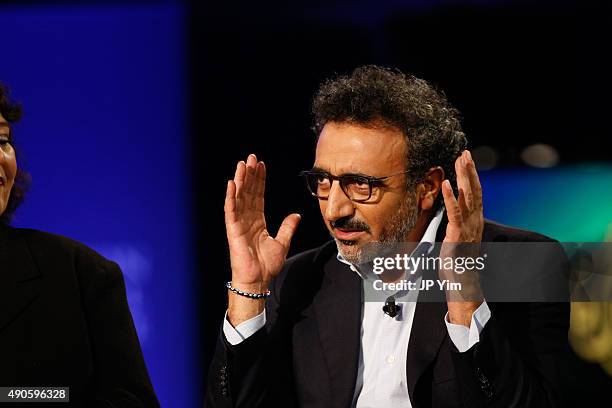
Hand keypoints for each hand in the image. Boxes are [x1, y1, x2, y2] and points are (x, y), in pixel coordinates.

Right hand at [224, 154, 300, 324]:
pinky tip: (232, 183)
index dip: (260, 180)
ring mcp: (238, 224)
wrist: (258, 281)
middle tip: (251, 158)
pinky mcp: (233, 230)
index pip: (258, 196)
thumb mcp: (282, 242)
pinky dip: (231, 197)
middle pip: (247, 192)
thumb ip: (288, 227)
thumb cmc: (266, 266)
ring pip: (239, 197)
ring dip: (240, 180)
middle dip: (249, 175)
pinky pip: (231, 210)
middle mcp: (246, 219)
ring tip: (242, 164)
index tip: (261, 165)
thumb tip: (296, 215)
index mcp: (257, 221)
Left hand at [440, 150, 484, 325]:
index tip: (467, 159)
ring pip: (468, 197)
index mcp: (474, 221)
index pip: (475, 193)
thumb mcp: (458, 238)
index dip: (472, 175)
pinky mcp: (457, 234)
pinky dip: (451, 197)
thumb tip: (453, 213)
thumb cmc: (458, 263)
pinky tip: (447, 183)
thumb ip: (457, 224)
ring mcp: (468, 227)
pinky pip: (455, 213)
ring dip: (464, 177)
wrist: (462, 283)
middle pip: (475, 190)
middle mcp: (474, 221)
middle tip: (466, 152)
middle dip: (470, 170)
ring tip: (460, 159)